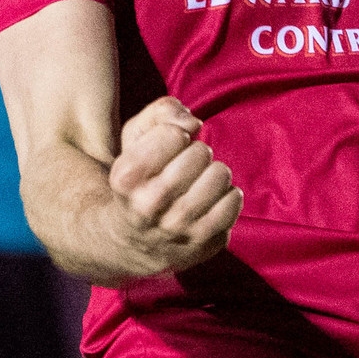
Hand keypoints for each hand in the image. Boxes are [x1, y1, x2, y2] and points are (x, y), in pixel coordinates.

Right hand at [96, 97, 242, 282]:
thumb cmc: (140, 177)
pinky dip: (228, 195)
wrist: (132, 240)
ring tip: (199, 182)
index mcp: (125, 178)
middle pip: (200, 154)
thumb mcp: (135, 139)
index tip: (167, 149)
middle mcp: (148, 207)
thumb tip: (194, 124)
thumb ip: (162, 112)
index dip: (176, 135)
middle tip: (185, 166)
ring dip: (215, 172)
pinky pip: (233, 203)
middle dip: (198, 152)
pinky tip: (210, 201)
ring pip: (219, 176)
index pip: (175, 134)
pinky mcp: (202, 245)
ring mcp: (177, 230)